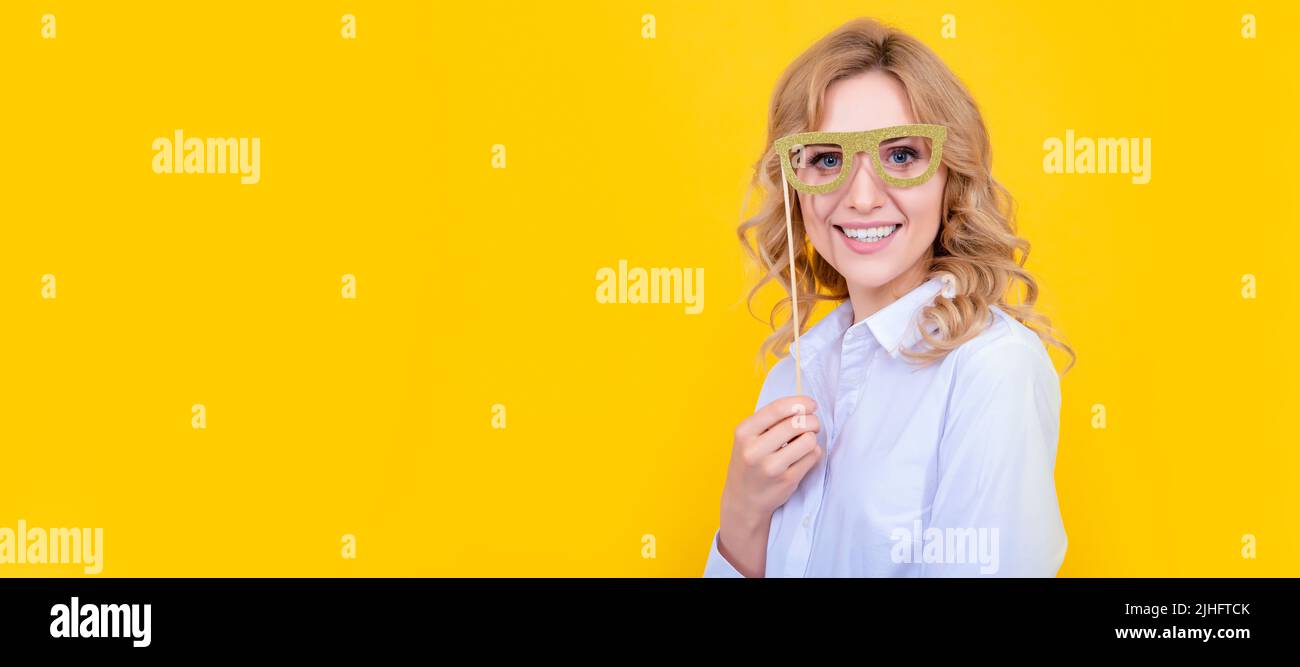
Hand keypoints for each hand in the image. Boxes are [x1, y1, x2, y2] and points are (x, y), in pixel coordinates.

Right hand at [717, 395, 822, 576]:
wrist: (743, 499)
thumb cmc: (749, 462)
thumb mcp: (747, 438)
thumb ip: (769, 421)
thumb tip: (804, 406)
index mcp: (743, 432)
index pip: (777, 409)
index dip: (799, 403)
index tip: (811, 404)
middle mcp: (755, 450)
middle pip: (797, 423)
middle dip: (811, 420)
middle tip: (812, 424)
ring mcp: (771, 467)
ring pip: (809, 440)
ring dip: (812, 438)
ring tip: (805, 441)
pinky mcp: (787, 480)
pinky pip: (813, 456)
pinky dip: (813, 453)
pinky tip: (802, 457)